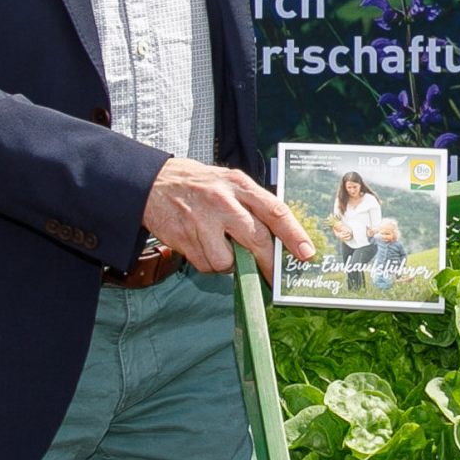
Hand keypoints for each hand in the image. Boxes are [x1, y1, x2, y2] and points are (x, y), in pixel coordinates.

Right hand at [142, 157, 313, 273]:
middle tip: (273, 276)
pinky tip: (202, 246)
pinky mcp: (184, 238)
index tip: (307, 253)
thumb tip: (280, 238)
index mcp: (240, 185)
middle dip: (268, 263)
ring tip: (222, 249)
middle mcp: (223, 201)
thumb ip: (252, 205)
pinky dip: (209, 263)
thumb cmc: (199, 185)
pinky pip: (206, 264)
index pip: (274, 210)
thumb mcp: (229, 183)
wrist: (153, 183)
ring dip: (229, 264)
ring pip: (228, 260)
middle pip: (256, 239)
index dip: (294, 235)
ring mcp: (202, 220)